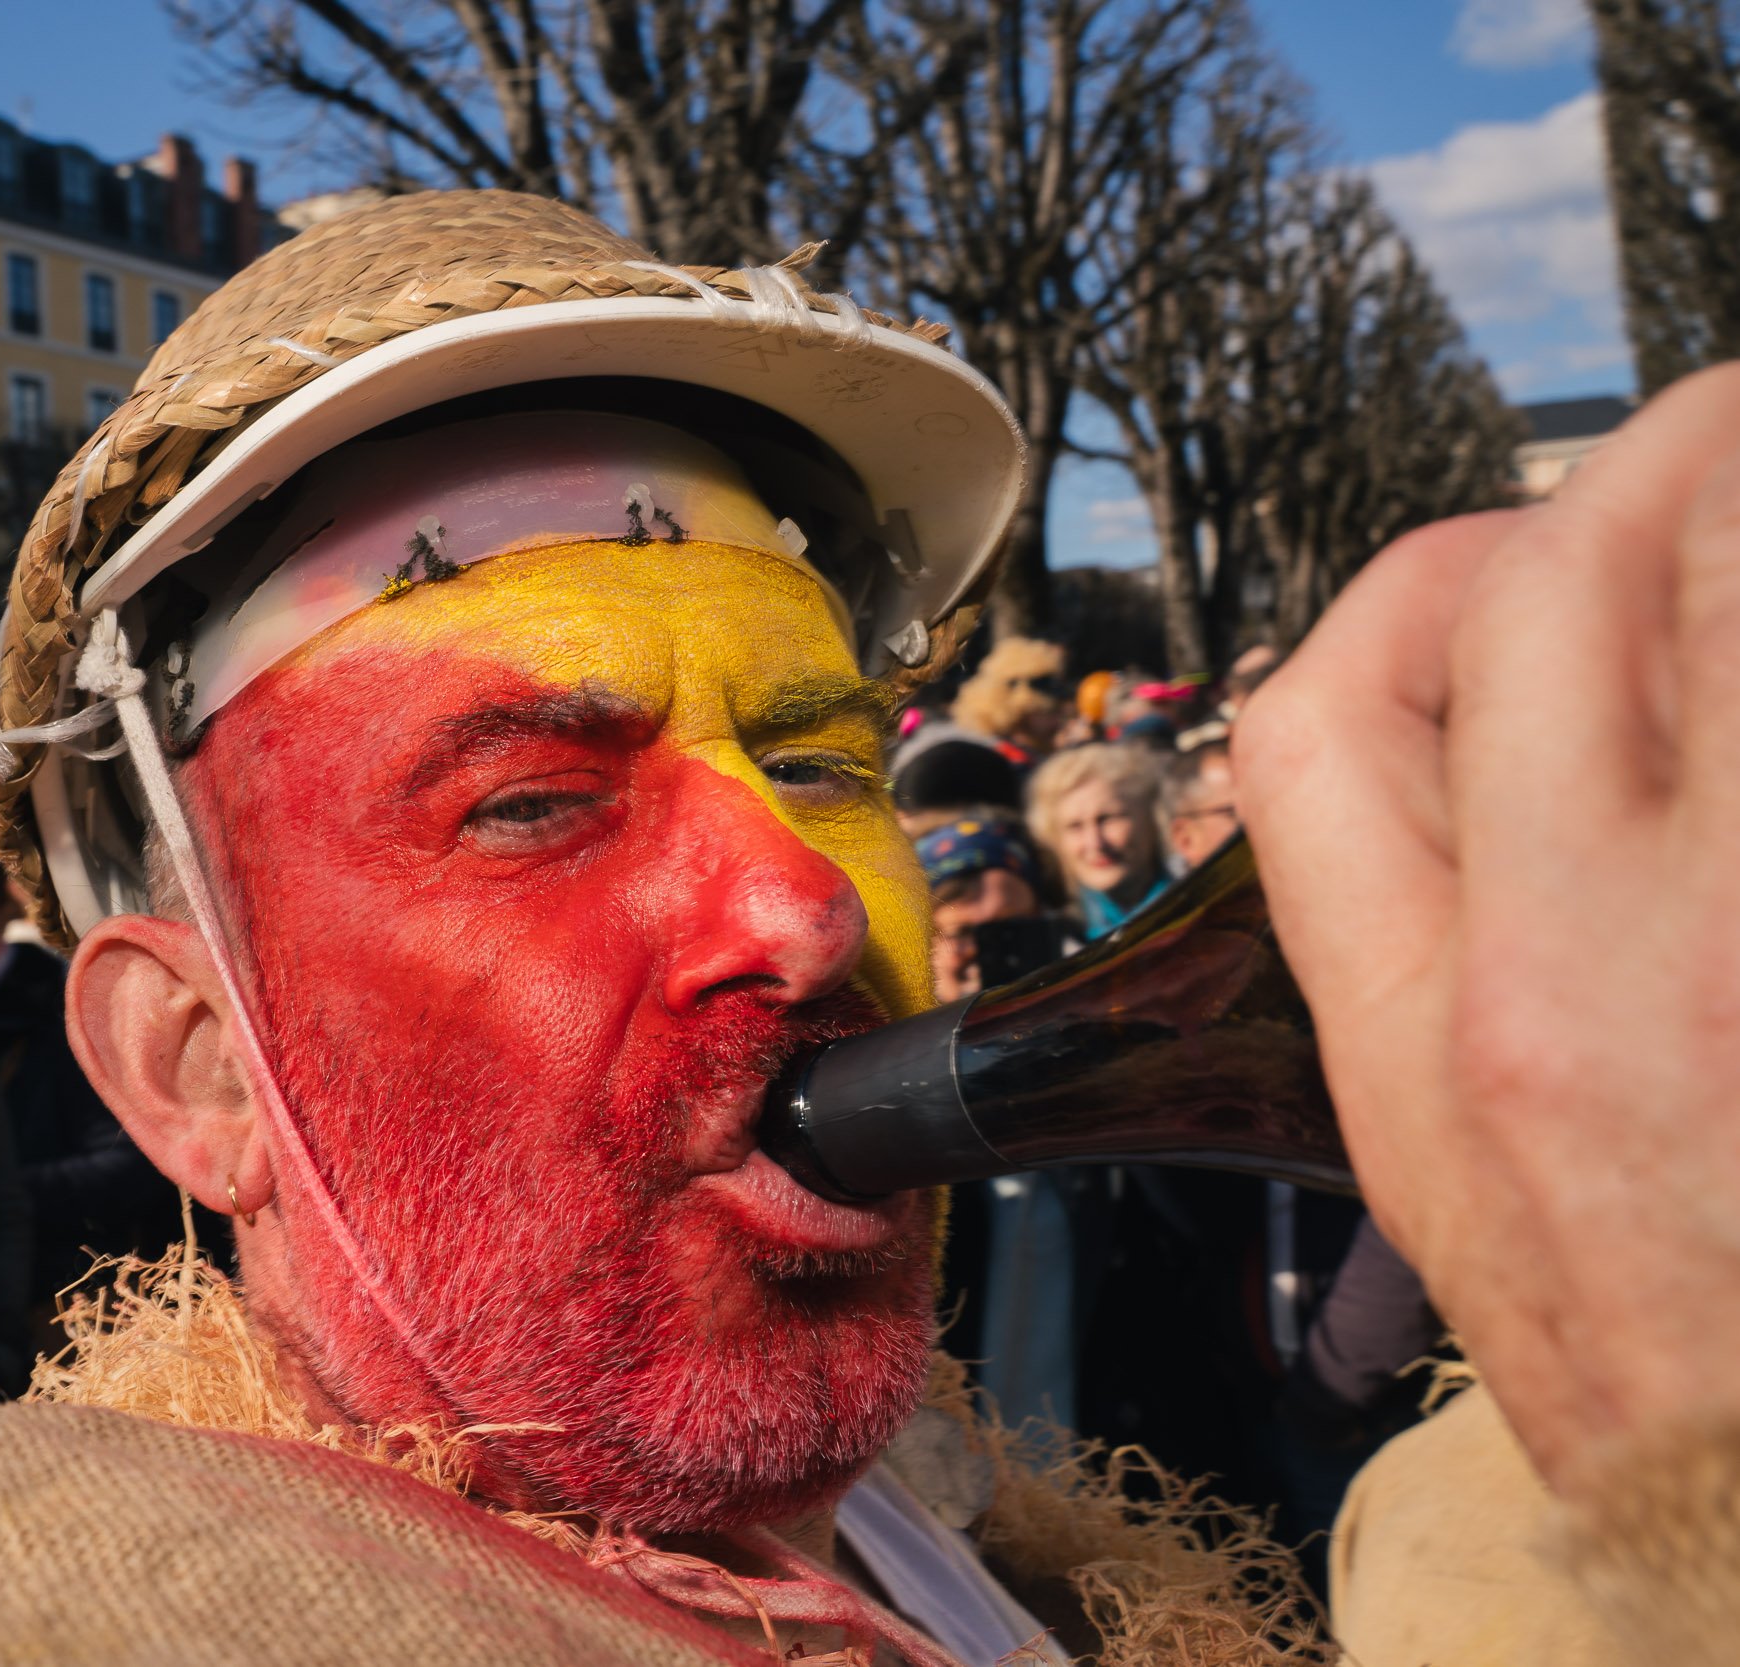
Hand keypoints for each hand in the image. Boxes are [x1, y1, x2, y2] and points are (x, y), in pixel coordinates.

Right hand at [1236, 365, 1739, 1496]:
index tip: (1514, 574)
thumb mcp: (1433, 1163)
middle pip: (1553, 586)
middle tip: (1707, 461)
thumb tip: (1454, 733)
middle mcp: (1602, 968)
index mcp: (1438, 1036)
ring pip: (1735, 583)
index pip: (1335, 711)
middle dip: (1641, 479)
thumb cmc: (1658, 1363)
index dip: (1421, 596)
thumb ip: (1412, 936)